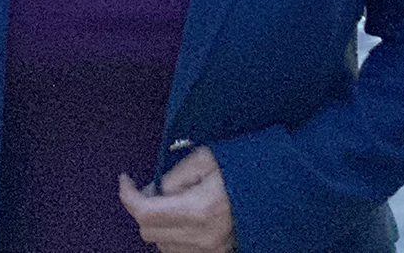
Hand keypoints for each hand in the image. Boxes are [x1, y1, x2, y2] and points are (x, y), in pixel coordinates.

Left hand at [118, 146, 235, 252]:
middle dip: (143, 208)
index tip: (125, 180)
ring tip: (175, 202)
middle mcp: (203, 238)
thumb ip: (176, 175)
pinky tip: (184, 218)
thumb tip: (158, 190)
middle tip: (154, 188)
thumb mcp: (207, 158)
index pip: (147, 212)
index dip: (128, 196)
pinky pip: (178, 251)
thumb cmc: (244, 168)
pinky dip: (172, 236)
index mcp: (200, 210)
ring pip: (161, 245)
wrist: (278, 190)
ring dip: (158, 224)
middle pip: (149, 231)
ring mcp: (210, 251)